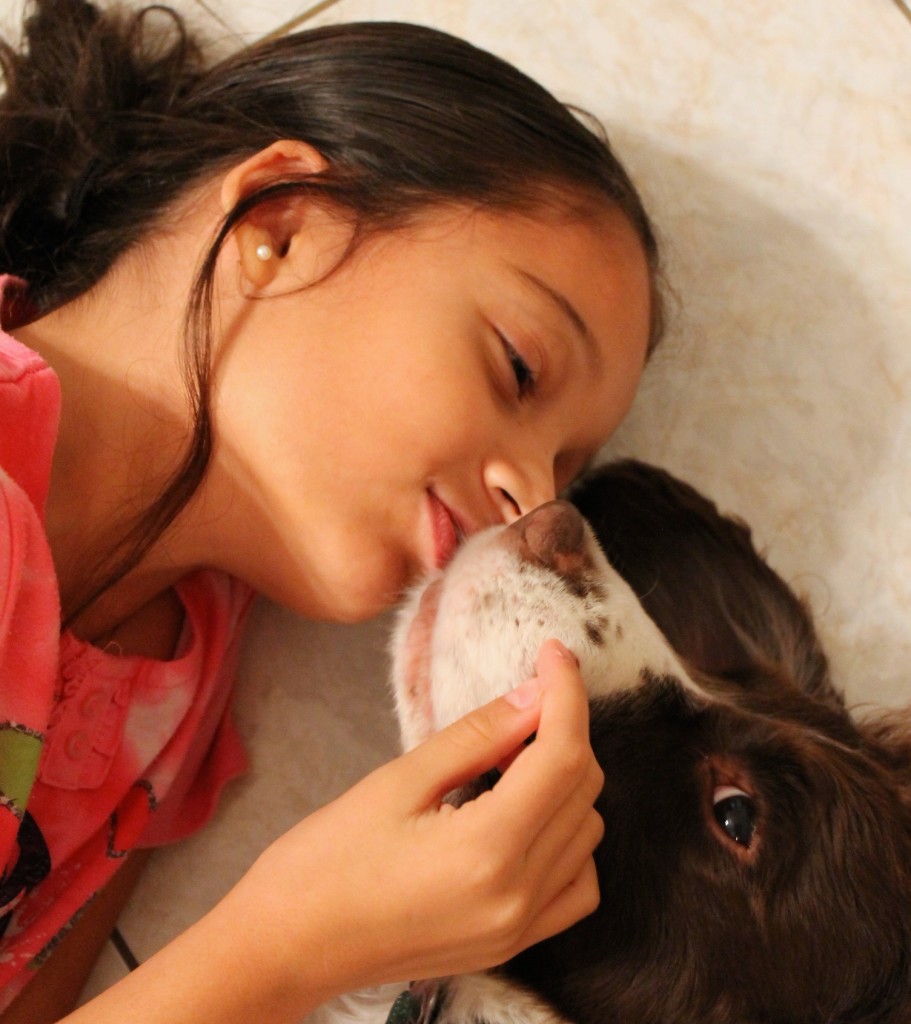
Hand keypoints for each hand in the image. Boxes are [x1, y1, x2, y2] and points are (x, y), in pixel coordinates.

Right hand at [233, 638, 604, 1006]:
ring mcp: (518, 929)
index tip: (554, 654)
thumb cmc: (325, 862)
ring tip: (512, 757)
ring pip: (586, 834)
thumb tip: (533, 696)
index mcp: (487, 852)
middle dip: (563, 729)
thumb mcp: (397, 781)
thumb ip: (475, 736)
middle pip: (582, 792)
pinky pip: (575, 886)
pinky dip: (568, 839)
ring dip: (565, 781)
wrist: (287, 946)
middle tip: (523, 698)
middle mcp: (517, 898)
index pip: (562, 756)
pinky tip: (527, 814)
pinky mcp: (511, 946)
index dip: (566, 694)